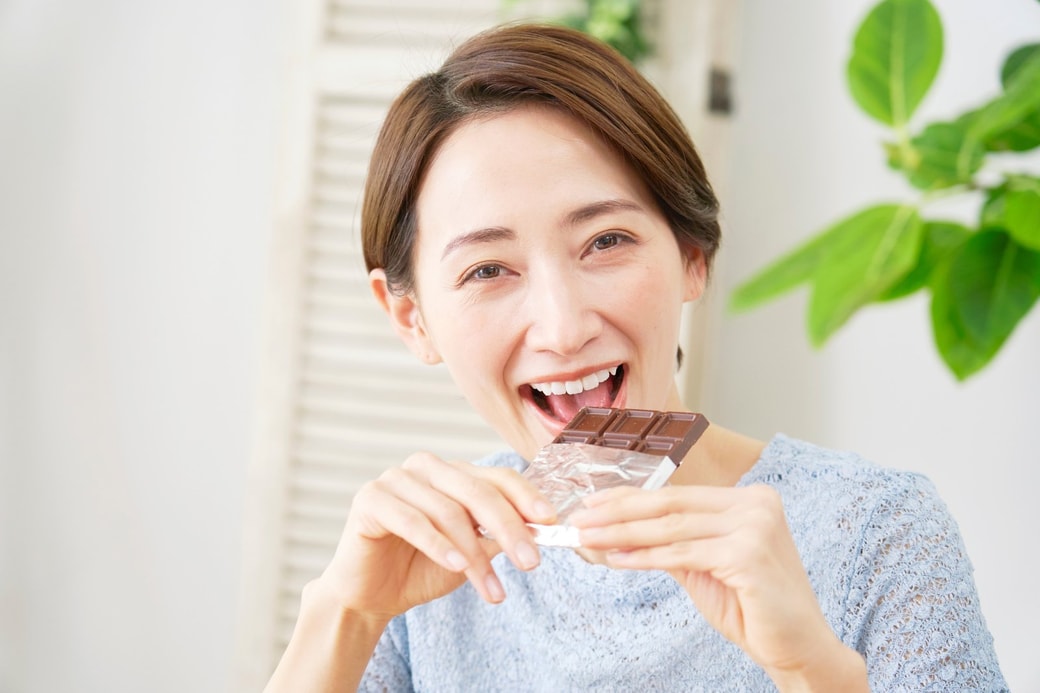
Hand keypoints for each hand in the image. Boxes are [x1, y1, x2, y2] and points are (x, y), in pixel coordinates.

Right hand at [318, 452, 555, 619]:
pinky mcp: (370, 499)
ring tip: (492, 589)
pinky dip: (438, 545)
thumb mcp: (472, 553)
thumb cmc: (421, 569)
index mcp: (452, 473)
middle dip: (509, 528)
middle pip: (478, 491)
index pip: (497, 477)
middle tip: (530, 563)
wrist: (372, 596)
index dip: (526, 497)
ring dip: (474, 554)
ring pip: (448, 511)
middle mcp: (425, 468)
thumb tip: (541, 528)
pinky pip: (412, 520)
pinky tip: (456, 567)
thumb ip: (499, 536)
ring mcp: (395, 479)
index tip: (551, 522)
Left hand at [569, 484, 857, 683]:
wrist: (797, 648)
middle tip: (580, 518)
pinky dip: (644, 557)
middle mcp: (756, 503)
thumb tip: (618, 528)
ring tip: (589, 538)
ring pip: (672, 528)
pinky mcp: (748, 554)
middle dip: (619, 512)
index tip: (593, 503)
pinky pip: (682, 554)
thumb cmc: (754, 608)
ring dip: (623, 534)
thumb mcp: (706, 566)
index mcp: (751, 499)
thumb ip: (672, 543)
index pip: (678, 496)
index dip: (630, 498)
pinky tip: (617, 558)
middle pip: (671, 506)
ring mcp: (755, 526)